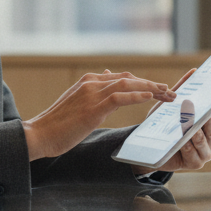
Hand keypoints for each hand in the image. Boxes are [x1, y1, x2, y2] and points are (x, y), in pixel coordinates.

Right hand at [24, 71, 175, 160]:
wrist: (39, 134)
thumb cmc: (58, 123)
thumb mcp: (78, 103)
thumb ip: (95, 92)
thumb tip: (110, 77)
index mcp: (88, 81)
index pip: (123, 77)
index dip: (143, 83)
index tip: (159, 91)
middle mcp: (91, 83)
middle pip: (129, 78)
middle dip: (152, 85)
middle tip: (170, 92)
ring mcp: (91, 93)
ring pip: (128, 84)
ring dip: (150, 89)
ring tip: (167, 95)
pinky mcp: (92, 107)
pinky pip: (119, 97)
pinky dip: (137, 96)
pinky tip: (150, 98)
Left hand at [138, 67, 210, 174]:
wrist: (151, 148)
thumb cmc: (165, 125)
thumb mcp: (172, 106)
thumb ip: (184, 89)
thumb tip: (194, 71)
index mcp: (210, 126)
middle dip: (209, 117)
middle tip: (206, 108)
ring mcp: (205, 153)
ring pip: (204, 141)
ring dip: (198, 132)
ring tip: (191, 124)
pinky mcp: (195, 163)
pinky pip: (193, 154)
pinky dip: (188, 146)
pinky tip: (184, 140)